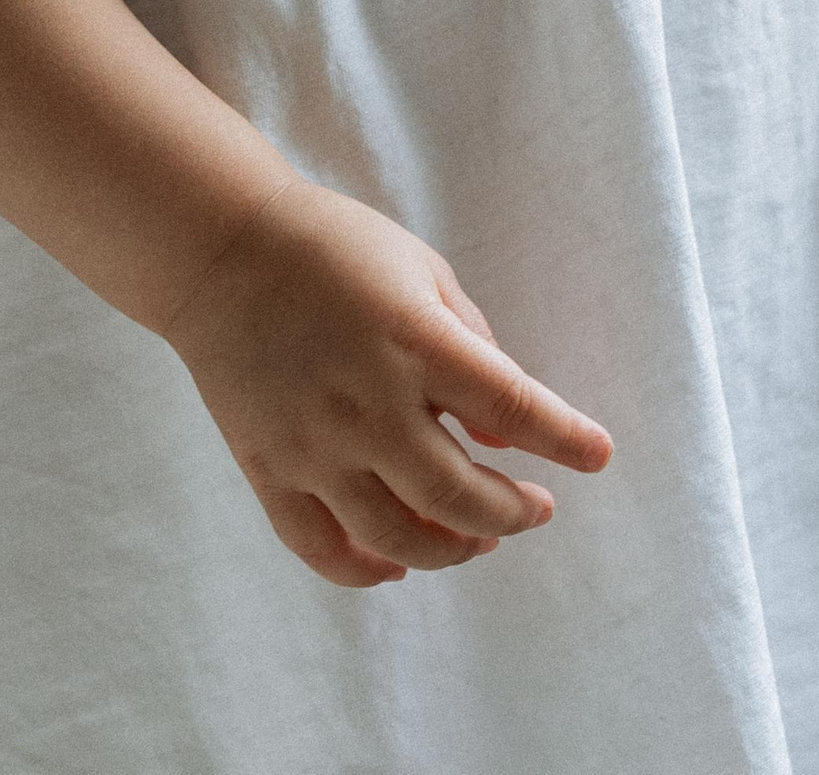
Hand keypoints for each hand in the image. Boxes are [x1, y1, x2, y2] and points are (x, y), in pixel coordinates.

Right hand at [161, 177, 611, 589]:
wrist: (219, 250)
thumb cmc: (332, 247)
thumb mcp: (419, 269)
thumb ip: (471, 344)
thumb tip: (501, 434)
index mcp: (412, 337)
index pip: (509, 403)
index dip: (563, 437)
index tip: (598, 456)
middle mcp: (366, 401)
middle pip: (460, 494)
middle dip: (513, 511)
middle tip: (535, 506)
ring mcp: (314, 443)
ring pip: (399, 538)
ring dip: (453, 548)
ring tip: (479, 536)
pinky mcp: (269, 468)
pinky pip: (322, 548)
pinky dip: (366, 571)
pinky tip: (396, 565)